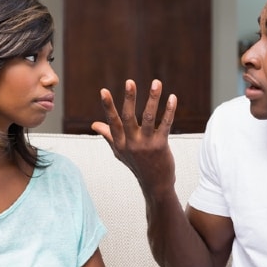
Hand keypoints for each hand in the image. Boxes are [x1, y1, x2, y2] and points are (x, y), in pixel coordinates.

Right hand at [91, 79, 177, 195]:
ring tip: (156, 83)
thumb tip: (94, 125)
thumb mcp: (119, 152)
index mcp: (120, 143)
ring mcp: (146, 144)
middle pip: (129, 117)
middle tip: (130, 82)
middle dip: (129, 98)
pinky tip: (172, 97)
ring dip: (153, 99)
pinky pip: (165, 124)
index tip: (103, 91)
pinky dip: (169, 110)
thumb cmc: (137, 165)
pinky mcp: (161, 145)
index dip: (108, 106)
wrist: (155, 184)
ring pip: (149, 117)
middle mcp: (131, 143)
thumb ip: (108, 136)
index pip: (112, 122)